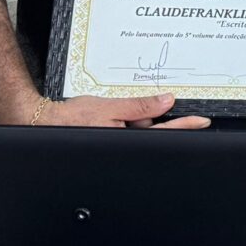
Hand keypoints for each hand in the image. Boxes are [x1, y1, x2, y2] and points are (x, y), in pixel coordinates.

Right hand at [22, 91, 208, 130]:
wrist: (43, 124)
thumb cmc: (70, 119)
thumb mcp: (109, 106)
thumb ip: (139, 106)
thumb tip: (166, 101)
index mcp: (127, 139)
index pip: (165, 132)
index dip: (185, 126)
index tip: (202, 122)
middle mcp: (124, 145)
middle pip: (151, 130)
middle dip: (146, 118)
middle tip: (126, 110)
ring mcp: (117, 145)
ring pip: (138, 130)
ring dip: (132, 119)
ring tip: (107, 113)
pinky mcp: (110, 141)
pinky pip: (125, 130)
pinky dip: (123, 121)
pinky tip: (107, 116)